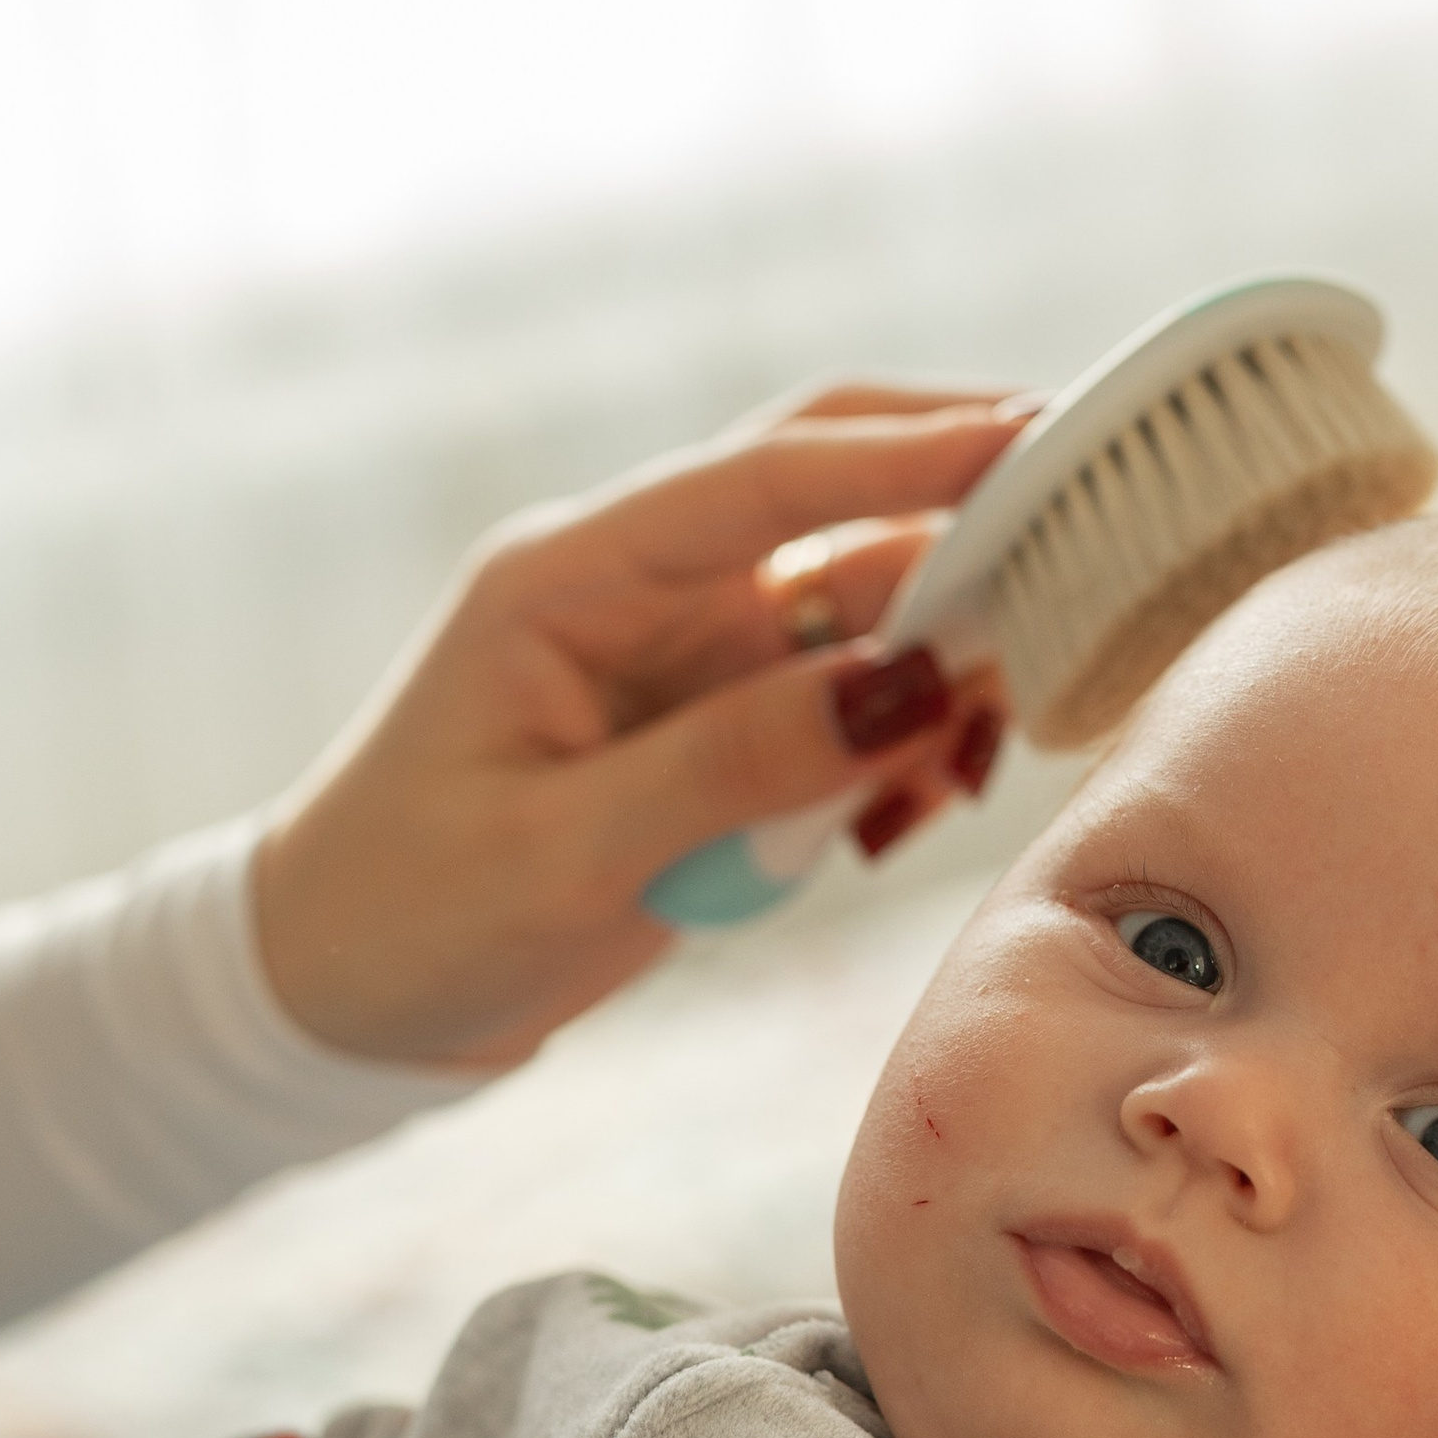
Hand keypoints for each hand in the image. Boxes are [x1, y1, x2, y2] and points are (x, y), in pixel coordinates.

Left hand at [253, 379, 1038, 1072]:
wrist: (339, 994)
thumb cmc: (411, 912)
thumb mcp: (565, 853)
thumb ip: (734, 765)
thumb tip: (903, 688)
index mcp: (569, 577)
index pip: (764, 480)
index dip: (907, 456)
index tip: (1040, 443)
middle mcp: (642, 591)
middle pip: (834, 496)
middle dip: (964, 506)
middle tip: (1098, 528)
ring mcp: (688, 656)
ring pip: (863, 610)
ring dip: (947, 656)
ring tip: (996, 737)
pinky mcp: (721, 728)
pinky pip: (848, 705)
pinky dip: (904, 739)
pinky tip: (924, 797)